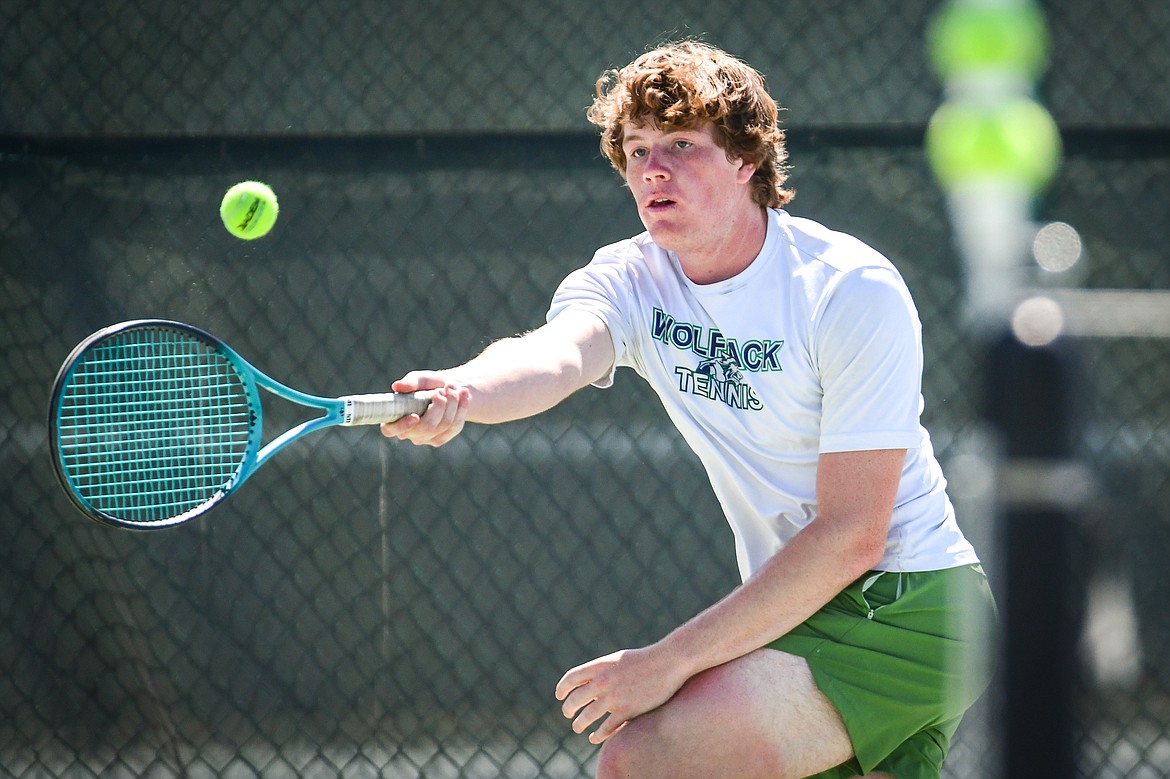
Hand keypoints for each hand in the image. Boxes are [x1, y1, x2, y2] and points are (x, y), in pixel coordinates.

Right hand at [379, 371, 469, 446]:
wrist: (448, 389)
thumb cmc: (428, 384)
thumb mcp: (420, 379)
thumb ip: (410, 382)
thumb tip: (397, 386)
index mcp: (394, 418)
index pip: (390, 430)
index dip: (402, 426)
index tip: (415, 416)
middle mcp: (407, 432)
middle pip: (426, 427)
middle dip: (439, 406)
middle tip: (442, 390)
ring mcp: (424, 438)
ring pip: (442, 426)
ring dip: (452, 403)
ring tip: (453, 387)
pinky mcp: (440, 439)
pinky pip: (454, 427)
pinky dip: (461, 408)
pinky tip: (463, 395)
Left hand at [554, 646, 687, 743]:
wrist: (668, 662)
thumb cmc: (644, 660)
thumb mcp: (618, 660)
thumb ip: (601, 671)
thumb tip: (587, 683)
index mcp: (600, 666)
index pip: (571, 678)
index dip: (562, 688)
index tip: (560, 696)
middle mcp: (603, 681)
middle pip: (575, 699)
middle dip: (568, 709)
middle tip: (567, 714)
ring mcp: (614, 697)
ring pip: (587, 717)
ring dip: (579, 724)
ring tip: (577, 727)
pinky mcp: (627, 711)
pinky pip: (606, 728)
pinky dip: (597, 735)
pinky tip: (594, 737)